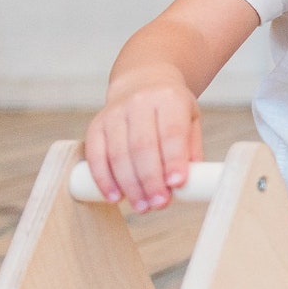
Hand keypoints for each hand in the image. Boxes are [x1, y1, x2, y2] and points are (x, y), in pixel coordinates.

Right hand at [83, 66, 203, 212]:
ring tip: (143, 207)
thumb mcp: (191, 119)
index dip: (173, 159)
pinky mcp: (96, 125)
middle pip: (142, 146)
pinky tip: (114, 197)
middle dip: (150, 179)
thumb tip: (188, 182)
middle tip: (160, 203)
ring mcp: (113, 113)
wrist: (142, 81)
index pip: (171, 132)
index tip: (176, 184)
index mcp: (169, 100)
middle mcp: (139, 103)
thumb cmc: (172, 108)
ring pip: (118, 154)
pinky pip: (96, 155)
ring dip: (129, 185)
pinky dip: (103, 179)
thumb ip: (191, 148)